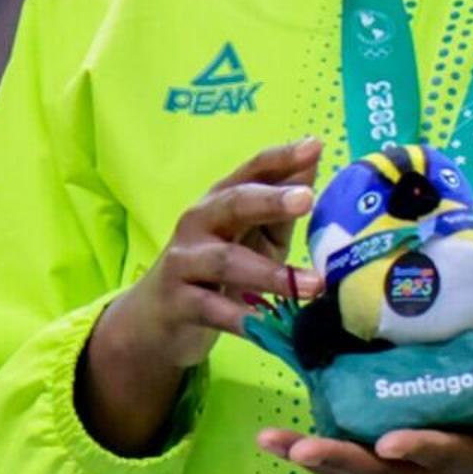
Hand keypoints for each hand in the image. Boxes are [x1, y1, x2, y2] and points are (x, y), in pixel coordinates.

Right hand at [78, 136, 323, 456]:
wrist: (157, 317)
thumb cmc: (216, 271)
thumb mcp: (251, 237)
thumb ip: (280, 209)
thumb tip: (315, 163)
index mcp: (219, 202)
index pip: (250, 171)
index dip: (280, 158)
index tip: (313, 146)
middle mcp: (198, 224)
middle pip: (232, 205)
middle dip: (269, 200)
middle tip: (307, 200)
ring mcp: (184, 262)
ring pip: (226, 261)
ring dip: (272, 273)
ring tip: (313, 285)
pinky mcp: (178, 302)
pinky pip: (213, 309)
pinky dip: (243, 319)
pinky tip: (269, 327)